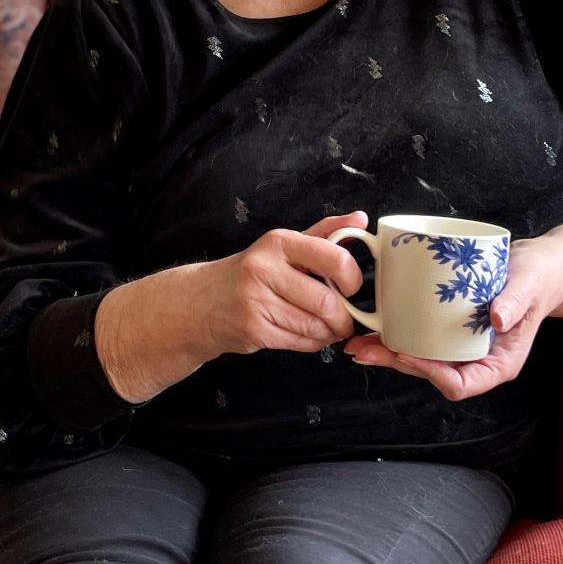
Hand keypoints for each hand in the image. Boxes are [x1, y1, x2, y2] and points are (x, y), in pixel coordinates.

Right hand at [198, 211, 368, 355]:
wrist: (202, 301)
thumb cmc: (249, 273)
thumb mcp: (283, 246)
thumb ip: (324, 233)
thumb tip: (360, 219)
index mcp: (278, 242)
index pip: (333, 257)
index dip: (353, 278)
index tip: (353, 287)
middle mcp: (264, 268)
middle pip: (326, 301)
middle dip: (344, 318)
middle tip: (346, 320)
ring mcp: (255, 300)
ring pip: (314, 326)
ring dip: (329, 333)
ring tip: (328, 328)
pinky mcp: (252, 330)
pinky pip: (298, 342)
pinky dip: (312, 344)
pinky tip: (308, 336)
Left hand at [343, 235, 562, 400]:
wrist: (537, 267)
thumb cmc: (539, 279)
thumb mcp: (530, 286)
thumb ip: (516, 303)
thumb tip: (497, 320)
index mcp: (498, 364)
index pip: (461, 384)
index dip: (431, 374)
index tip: (408, 354)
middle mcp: (476, 360)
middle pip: (432, 373)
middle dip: (398, 364)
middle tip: (366, 351)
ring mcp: (461, 346)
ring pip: (421, 358)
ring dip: (389, 353)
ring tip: (358, 344)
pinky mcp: (449, 328)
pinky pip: (421, 337)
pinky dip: (397, 333)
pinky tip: (375, 326)